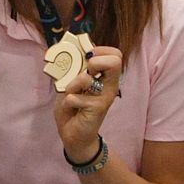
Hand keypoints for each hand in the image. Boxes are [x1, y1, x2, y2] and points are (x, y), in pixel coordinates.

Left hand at [49, 52, 119, 166]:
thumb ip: (76, 68)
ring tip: (70, 92)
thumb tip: (73, 49)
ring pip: (87, 78)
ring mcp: (104, 97)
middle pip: (115, 61)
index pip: (115, 54)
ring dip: (72, 84)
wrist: (73, 134)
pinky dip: (68, 101)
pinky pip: (75, 98)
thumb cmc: (74, 106)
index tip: (86, 58)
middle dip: (94, 61)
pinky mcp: (96, 109)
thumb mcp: (73, 82)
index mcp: (106, 77)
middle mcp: (110, 86)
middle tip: (85, 72)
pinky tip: (71, 107)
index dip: (99, 50)